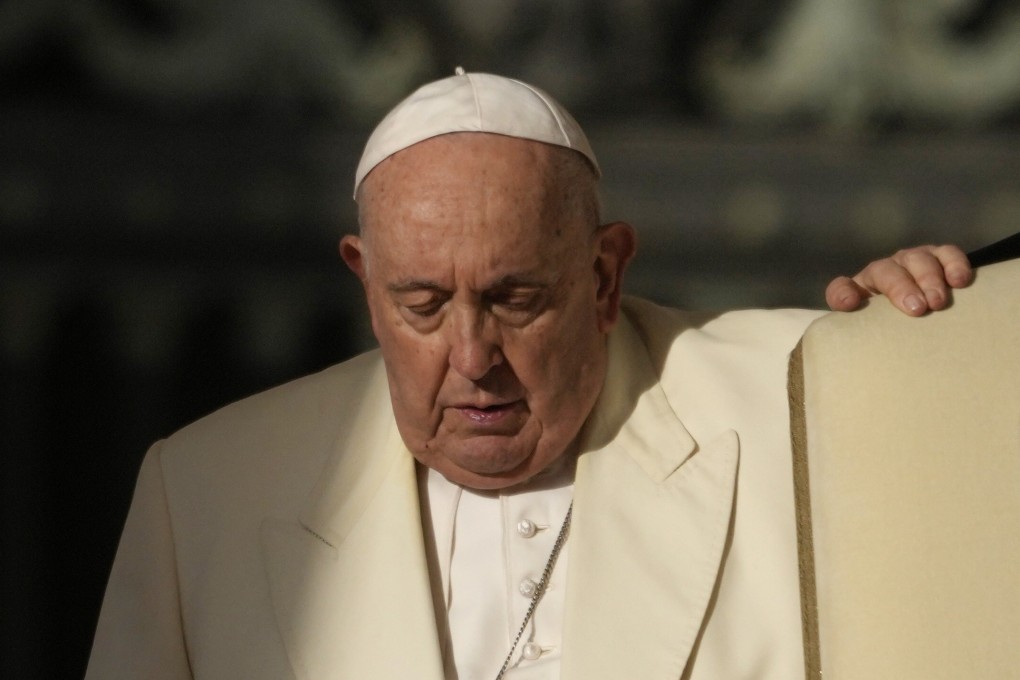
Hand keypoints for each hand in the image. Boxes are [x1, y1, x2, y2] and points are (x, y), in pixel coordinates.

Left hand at [826, 244, 973, 315]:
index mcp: (861, 287)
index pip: (842, 287)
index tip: (852, 303)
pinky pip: (948, 254)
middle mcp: (887, 269)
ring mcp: (914, 260)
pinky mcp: (940, 258)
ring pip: (918, 259)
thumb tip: (850, 303)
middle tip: (917, 310)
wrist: (920, 314)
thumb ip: (852, 321)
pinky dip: (955, 264)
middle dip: (902, 288)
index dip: (843, 294)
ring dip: (929, 279)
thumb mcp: (869, 326)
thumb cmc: (890, 322)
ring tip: (939, 301)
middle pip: (888, 270)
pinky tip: (960, 281)